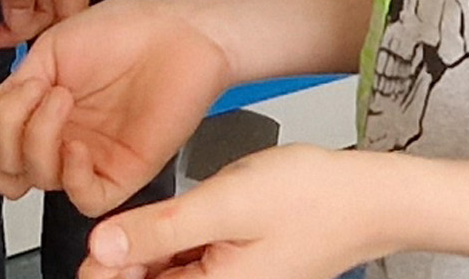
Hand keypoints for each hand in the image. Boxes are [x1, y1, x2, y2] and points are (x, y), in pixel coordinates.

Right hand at [0, 0, 233, 215]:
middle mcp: (60, 139)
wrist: (176, 33)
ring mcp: (88, 158)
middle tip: (30, 95)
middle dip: (6, 136)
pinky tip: (76, 145)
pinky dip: (70, 176)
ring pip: (38, 182)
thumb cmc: (124, 32)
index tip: (6, 95)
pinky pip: (82, 198)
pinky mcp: (121, 174)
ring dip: (38, 138)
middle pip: (6, 171)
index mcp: (39, 111)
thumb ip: (11, 91)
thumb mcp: (50, 51)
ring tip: (60, 96)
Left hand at [80, 146, 399, 278]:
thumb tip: (101, 249)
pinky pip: (187, 261)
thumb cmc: (313, 199)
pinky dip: (174, 240)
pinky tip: (183, 216)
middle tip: (133, 222)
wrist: (368, 196)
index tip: (100, 241)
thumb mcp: (225, 204)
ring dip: (149, 246)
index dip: (106, 268)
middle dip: (127, 256)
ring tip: (163, 215)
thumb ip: (160, 229)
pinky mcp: (234, 268)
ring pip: (163, 270)